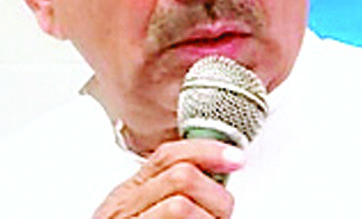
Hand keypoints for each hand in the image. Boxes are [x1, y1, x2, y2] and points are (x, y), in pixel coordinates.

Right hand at [92, 139, 245, 217]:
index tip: (235, 157)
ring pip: (181, 205)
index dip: (207, 150)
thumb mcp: (141, 209)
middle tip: (220, 215)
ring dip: (209, 218)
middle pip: (182, 176)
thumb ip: (166, 190)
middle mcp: (125, 207)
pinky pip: (179, 218)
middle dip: (215, 195)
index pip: (169, 155)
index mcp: (128, 191)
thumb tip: (213, 174)